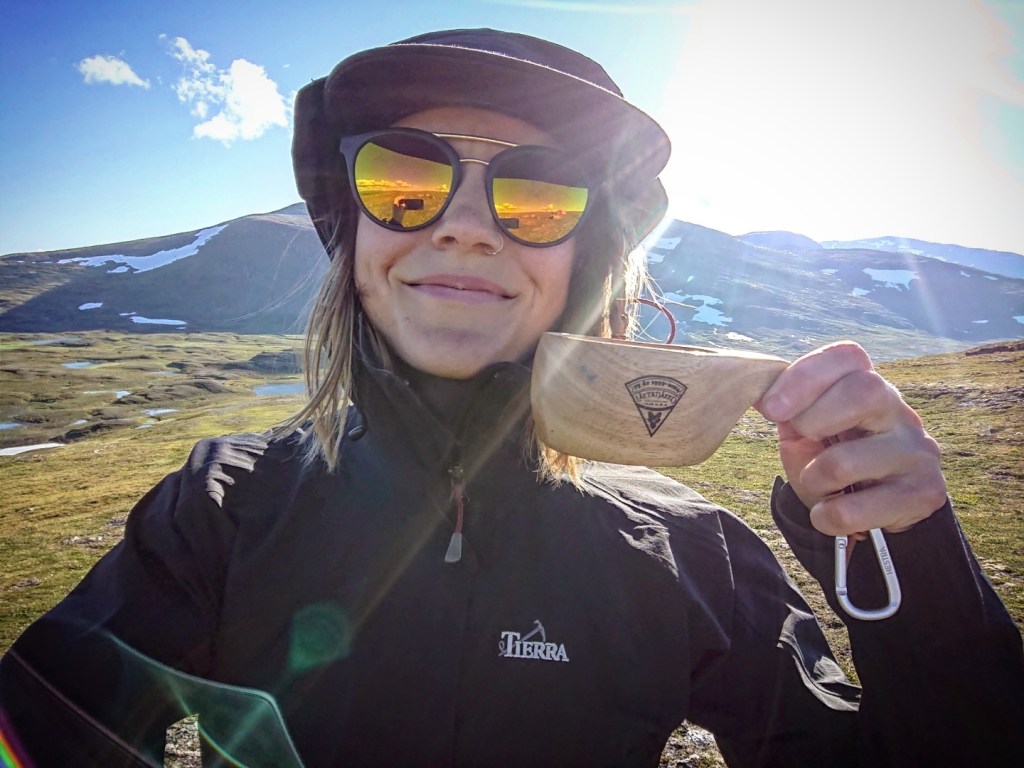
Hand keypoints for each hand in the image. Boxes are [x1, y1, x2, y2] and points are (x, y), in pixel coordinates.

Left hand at [756, 341, 946, 535]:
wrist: (880, 512)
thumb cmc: (835, 460)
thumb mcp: (807, 433)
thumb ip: (788, 411)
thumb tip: (756, 393)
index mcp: (869, 387)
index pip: (848, 357)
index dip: (805, 376)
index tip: (770, 408)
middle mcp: (900, 412)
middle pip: (864, 390)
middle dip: (814, 418)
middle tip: (801, 438)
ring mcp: (917, 452)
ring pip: (846, 461)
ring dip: (813, 480)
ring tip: (817, 485)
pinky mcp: (924, 493)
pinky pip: (853, 510)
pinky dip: (826, 516)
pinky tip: (831, 512)